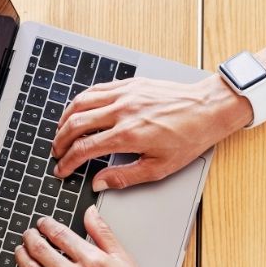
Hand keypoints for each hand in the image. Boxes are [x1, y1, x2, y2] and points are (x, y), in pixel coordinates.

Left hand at [13, 206, 177, 266]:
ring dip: (22, 258)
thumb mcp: (125, 261)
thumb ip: (104, 234)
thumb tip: (90, 213)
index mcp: (92, 261)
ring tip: (20, 251)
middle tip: (27, 234)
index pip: (60, 235)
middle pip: (41, 250)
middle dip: (30, 238)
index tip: (42, 223)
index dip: (46, 225)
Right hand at [51, 73, 250, 189]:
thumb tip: (99, 182)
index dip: (68, 161)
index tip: (61, 169)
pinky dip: (82, 100)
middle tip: (57, 153)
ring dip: (66, 118)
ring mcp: (125, 94)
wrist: (208, 108)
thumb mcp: (159, 168)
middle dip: (61, 141)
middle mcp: (122, 111)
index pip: (85, 149)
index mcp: (128, 135)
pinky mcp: (130, 84)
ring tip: (61, 132)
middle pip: (76, 124)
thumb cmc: (189, 138)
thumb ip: (124, 177)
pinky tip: (79, 109)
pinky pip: (97, 89)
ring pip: (81, 102)